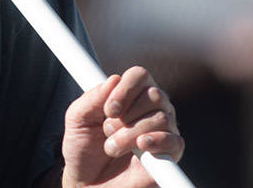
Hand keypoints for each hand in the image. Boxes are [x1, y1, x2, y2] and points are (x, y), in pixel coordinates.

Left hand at [62, 66, 184, 187]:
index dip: (125, 89)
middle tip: (108, 130)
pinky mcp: (170, 155)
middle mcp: (150, 110)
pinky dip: (156, 141)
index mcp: (129, 96)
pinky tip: (140, 146)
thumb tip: (113, 79)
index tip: (108, 109)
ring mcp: (162, 131)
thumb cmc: (83, 150)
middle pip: (154, 94)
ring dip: (130, 133)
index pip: (139, 76)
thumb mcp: (77, 119)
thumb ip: (92, 97)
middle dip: (126, 114)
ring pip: (162, 118)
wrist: (88, 184)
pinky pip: (175, 141)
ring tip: (113, 147)